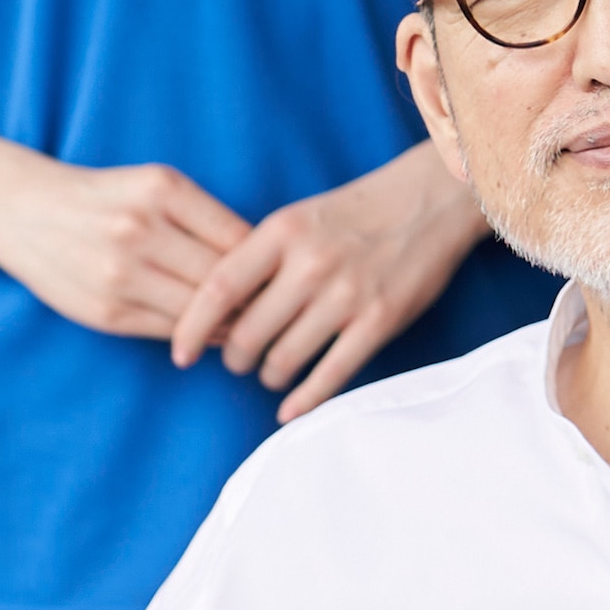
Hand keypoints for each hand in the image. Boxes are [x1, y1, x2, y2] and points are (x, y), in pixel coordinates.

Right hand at [0, 158, 254, 342]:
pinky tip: (210, 333)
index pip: (240, 238)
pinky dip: (196, 336)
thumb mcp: (155, 186)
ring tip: (249, 326)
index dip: (268, 264)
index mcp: (162, 190)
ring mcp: (120, 274)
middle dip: (255, 298)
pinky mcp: (105, 312)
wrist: (24, 211)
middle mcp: (140, 229)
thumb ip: (206, 219)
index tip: (283, 277)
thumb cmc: (105, 199)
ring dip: (229, 323)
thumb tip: (264, 265)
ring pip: (199, 311)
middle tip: (277, 310)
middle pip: (222, 278)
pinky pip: (168, 332)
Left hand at [171, 142, 484, 417]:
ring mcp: (347, 293)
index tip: (179, 354)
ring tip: (270, 372)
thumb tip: (218, 315)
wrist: (429, 199)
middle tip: (238, 361)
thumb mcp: (298, 219)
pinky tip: (290, 410)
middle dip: (234, 359)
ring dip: (269, 376)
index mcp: (282, 231)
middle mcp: (311, 262)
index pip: (219, 289)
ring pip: (283, 359)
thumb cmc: (355, 213)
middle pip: (247, 333)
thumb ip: (260, 260)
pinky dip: (304, 400)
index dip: (191, 328)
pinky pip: (330, 374)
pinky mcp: (380, 319)